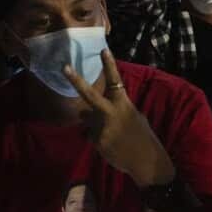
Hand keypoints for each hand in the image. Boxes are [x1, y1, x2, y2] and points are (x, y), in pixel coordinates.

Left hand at [63, 50, 175, 187]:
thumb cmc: (142, 137)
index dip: (109, 65)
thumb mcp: (133, 118)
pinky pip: (90, 135)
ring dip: (96, 125)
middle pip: (90, 95)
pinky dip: (98, 138)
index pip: (115, 81)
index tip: (103, 49)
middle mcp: (112, 113)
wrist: (147, 161)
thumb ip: (112, 111)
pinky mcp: (97, 140)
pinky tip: (111, 145)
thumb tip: (85, 112)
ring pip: (89, 120)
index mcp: (124, 104)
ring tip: (115, 136)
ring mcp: (102, 127)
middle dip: (76, 81)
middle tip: (64, 67)